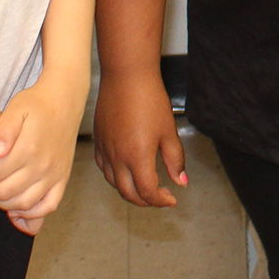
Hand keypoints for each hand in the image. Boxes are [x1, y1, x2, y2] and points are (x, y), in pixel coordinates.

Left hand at [0, 76, 85, 232]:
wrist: (64, 100)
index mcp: (29, 149)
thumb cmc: (36, 104)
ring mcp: (54, 175)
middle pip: (3, 193)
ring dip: (1, 203)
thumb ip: (3, 129)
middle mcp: (43, 165)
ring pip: (22, 204)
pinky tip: (17, 208)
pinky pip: (48, 206)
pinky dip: (31, 214)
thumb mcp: (16, 107)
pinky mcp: (62, 179)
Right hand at [92, 68, 186, 206]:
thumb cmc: (150, 100)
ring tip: (145, 187)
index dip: (161, 200)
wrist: (126, 76)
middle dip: (146, 201)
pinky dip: (115, 177)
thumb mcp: (168, 131)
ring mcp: (105, 150)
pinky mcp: (98, 141)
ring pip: (114, 183)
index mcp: (137, 157)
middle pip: (129, 193)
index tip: (172, 198)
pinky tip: (125, 171)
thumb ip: (175, 159)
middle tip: (160, 197)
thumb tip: (181, 182)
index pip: (148, 192)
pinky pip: (104, 168)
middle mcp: (117, 158)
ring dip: (130, 191)